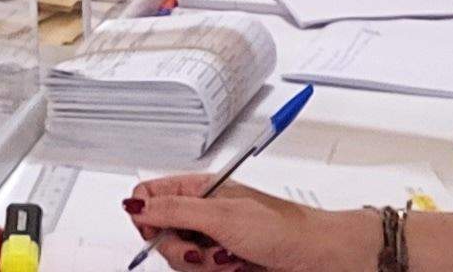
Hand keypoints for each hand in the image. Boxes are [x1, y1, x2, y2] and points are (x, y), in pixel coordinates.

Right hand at [126, 175, 380, 271]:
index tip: (157, 230)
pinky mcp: (222, 266)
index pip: (149, 195)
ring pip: (180, 260)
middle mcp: (203, 215)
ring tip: (232, 259)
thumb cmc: (283, 227)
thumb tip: (135, 204)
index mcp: (199, 189)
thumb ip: (173, 210)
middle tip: (204, 249)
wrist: (317, 258)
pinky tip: (238, 267)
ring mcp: (212, 242)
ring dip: (205, 265)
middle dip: (182, 248)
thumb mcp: (221, 215)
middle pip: (161, 235)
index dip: (146, 215)